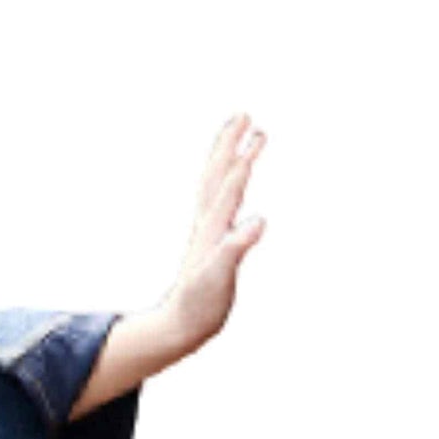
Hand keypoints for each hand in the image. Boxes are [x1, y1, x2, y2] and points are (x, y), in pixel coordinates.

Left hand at [161, 111, 267, 352]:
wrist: (179, 325)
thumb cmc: (200, 306)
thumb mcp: (219, 278)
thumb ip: (235, 248)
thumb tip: (258, 220)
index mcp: (212, 229)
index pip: (229, 186)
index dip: (244, 161)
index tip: (259, 133)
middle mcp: (207, 223)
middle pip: (216, 174)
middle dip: (230, 144)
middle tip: (244, 114)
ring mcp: (207, 230)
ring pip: (214, 183)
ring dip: (226, 156)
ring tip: (240, 133)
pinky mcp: (210, 240)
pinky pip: (218, 199)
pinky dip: (226, 181)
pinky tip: (233, 179)